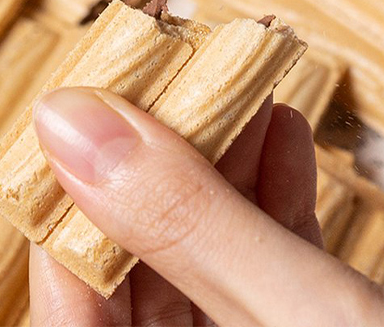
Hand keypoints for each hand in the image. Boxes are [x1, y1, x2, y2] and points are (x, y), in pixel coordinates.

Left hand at [29, 87, 383, 325]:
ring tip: (223, 87)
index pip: (73, 311)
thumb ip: (189, 224)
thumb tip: (77, 128)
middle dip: (152, 163)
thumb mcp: (308, 312)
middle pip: (140, 267)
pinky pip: (270, 251)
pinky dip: (270, 184)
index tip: (81, 112)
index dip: (67, 205)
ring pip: (206, 248)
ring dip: (216, 161)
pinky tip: (277, 127)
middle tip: (159, 81)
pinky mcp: (316, 321)